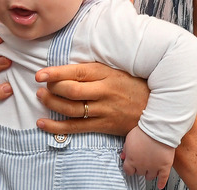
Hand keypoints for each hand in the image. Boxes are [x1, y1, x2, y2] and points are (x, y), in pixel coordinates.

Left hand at [34, 62, 148, 135]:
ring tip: (40, 98)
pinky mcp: (103, 126)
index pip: (76, 72)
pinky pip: (75, 128)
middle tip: (41, 86)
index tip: (40, 74)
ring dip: (51, 104)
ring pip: (71, 109)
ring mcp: (104, 110)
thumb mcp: (115, 70)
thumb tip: (66, 68)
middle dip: (51, 89)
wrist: (156, 108)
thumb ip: (93, 70)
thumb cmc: (132, 85)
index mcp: (106, 74)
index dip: (55, 73)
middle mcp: (104, 92)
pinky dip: (56, 127)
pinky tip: (42, 123)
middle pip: (71, 91)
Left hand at [122, 126, 173, 188]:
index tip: (131, 168)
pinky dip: (162, 183)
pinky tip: (160, 186)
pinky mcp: (164, 166)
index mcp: (132, 160)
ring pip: (150, 176)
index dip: (129, 169)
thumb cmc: (144, 132)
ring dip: (149, 174)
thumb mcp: (129, 138)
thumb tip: (123, 156)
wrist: (158, 129)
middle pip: (139, 173)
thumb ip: (125, 149)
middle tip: (142, 164)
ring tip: (150, 171)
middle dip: (140, 169)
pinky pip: (163, 178)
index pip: (128, 171)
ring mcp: (153, 167)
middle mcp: (142, 166)